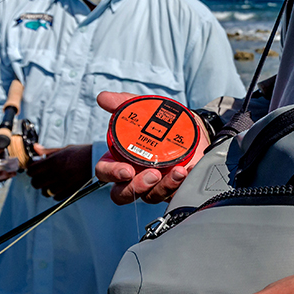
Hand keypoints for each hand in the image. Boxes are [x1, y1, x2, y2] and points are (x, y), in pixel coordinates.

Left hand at [26, 144, 92, 199]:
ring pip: (45, 191)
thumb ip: (48, 151)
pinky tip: (58, 187)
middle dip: (36, 180)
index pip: (32, 170)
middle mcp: (56, 173)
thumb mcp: (64, 149)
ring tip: (50, 183)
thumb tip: (35, 148)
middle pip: (36, 183)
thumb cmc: (81, 153)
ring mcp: (63, 183)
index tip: (35, 168)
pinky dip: (55, 194)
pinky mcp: (70, 190)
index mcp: (52, 161)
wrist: (98, 160)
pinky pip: (56, 197)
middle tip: (41, 176)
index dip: (32, 170)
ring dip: (45, 188)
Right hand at [94, 91, 209, 203]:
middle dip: (136, 187)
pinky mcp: (172, 188)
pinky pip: (174, 193)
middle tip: (153, 174)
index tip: (126, 170)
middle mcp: (133, 175)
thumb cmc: (160, 123)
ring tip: (177, 171)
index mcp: (119, 159)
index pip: (104, 173)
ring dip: (164, 186)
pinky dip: (182, 183)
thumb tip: (103, 97)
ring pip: (150, 196)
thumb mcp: (143, 110)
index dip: (111, 174)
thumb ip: (123, 104)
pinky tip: (190, 171)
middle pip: (122, 193)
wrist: (190, 128)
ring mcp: (153, 185)